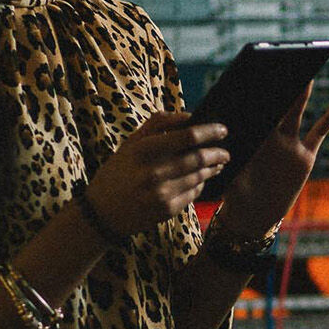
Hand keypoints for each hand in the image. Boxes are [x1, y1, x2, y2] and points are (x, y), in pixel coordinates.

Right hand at [84, 112, 230, 235]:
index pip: (186, 137)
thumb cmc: (118, 172)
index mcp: (143, 150)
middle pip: (198, 158)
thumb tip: (189, 116)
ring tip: (217, 163)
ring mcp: (162, 193)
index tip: (222, 129)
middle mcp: (153, 172)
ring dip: (212, 168)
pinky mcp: (167, 210)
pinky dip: (200, 184)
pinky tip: (200, 179)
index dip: (209, 131)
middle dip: (217, 153)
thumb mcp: (130, 143)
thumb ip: (158, 124)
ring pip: (199, 176)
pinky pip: (193, 193)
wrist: (102, 213)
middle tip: (226, 151)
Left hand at [211, 85, 328, 238]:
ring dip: (301, 94)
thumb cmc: (235, 193)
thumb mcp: (231, 172)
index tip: (255, 71)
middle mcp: (270, 135)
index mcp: (250, 135)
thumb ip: (233, 153)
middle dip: (278, 86)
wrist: (254, 215)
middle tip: (282, 61)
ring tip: (307, 74)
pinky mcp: (305, 156)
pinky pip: (319, 133)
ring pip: (295, 113)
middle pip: (276, 105)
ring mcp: (289, 144)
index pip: (254, 108)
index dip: (255, 91)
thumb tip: (228, 131)